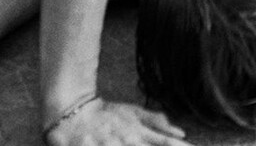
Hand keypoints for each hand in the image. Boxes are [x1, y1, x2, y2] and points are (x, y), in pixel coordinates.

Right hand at [46, 98, 186, 145]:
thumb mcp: (133, 113)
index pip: (165, 143)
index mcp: (139, 133)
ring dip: (141, 145)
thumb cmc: (107, 114)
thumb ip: (157, 122)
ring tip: (149, 143)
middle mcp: (128, 142)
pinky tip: (121, 144)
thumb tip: (181, 132)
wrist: (74, 112)